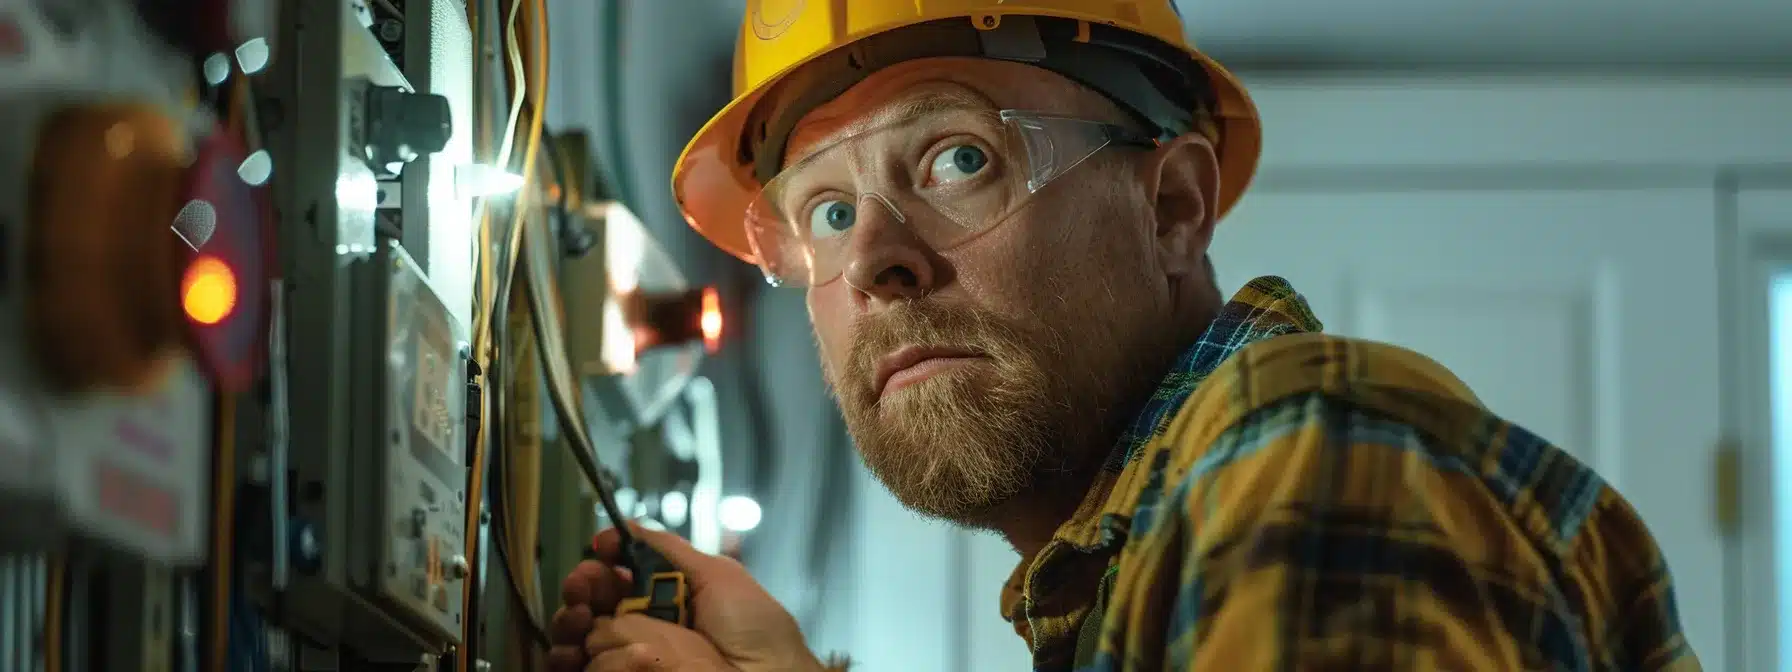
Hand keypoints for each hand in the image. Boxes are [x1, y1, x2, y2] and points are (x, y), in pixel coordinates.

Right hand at [547, 524, 822, 671]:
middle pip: (591, 604)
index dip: (604, 562)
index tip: (600, 548)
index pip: (618, 579)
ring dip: (569, 621)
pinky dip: (570, 657)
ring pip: (578, 637)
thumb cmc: (751, 628)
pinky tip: (575, 650)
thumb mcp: (717, 573)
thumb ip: (668, 550)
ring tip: (580, 617)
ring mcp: (629, 657)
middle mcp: (642, 628)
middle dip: (581, 586)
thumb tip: (625, 527)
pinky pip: (581, 668)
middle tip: (582, 584)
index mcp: (665, 600)